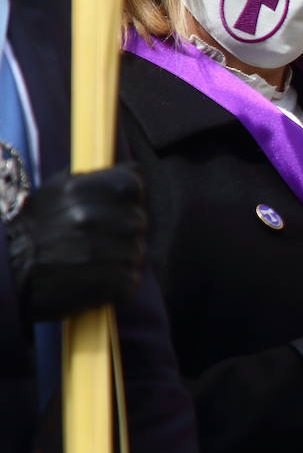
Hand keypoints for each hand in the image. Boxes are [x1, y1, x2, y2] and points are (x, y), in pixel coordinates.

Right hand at [5, 165, 146, 320]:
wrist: (5, 272)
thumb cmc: (33, 230)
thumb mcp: (54, 192)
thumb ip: (97, 179)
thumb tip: (135, 169)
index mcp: (75, 189)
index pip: (131, 185)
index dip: (130, 197)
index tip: (120, 206)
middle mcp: (86, 216)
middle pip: (139, 220)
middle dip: (126, 231)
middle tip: (106, 239)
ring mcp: (95, 250)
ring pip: (136, 251)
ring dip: (123, 258)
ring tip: (99, 261)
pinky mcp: (101, 281)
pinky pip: (129, 278)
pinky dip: (120, 282)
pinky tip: (100, 279)